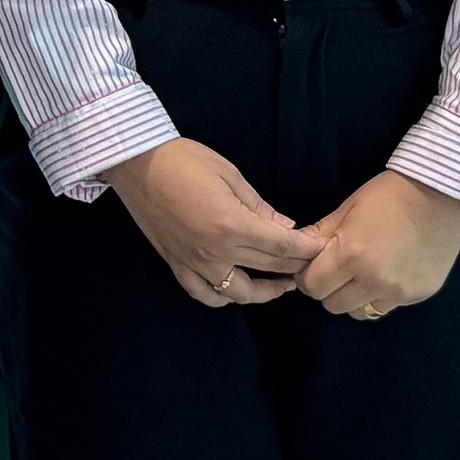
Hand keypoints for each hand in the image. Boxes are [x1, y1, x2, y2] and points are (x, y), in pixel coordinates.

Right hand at [106, 137, 321, 307]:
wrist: (137, 164)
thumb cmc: (184, 160)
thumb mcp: (229, 174)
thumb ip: (260, 206)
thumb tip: (286, 228)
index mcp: (232, 225)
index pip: (282, 247)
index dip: (307, 250)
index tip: (323, 251)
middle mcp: (216, 252)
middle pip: (268, 268)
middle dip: (295, 267)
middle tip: (311, 265)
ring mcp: (195, 263)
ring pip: (239, 293)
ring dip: (265, 292)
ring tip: (281, 284)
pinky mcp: (177, 265)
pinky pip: (204, 294)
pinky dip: (222, 298)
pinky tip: (235, 292)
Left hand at [296, 170, 459, 319]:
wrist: (441, 194)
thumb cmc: (388, 194)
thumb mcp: (347, 209)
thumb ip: (319, 236)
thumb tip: (295, 252)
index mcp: (351, 255)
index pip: (312, 287)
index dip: (307, 277)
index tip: (314, 265)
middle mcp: (374, 280)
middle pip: (332, 304)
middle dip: (328, 288)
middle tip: (337, 268)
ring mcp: (399, 292)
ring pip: (359, 311)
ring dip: (354, 296)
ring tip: (362, 272)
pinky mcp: (418, 296)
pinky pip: (386, 306)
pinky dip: (379, 295)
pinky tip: (388, 271)